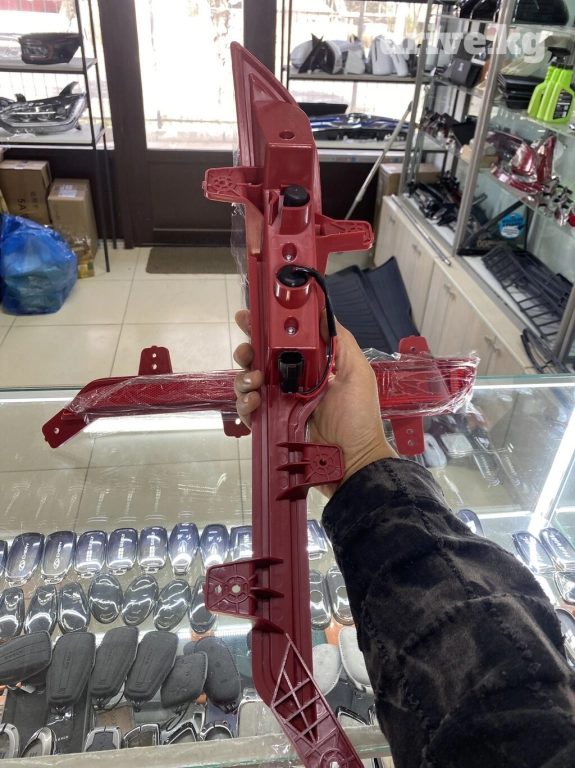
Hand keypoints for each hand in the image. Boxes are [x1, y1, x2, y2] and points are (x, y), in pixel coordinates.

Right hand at [233, 309, 395, 497]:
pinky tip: (255, 402)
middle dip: (248, 352)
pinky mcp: (271, 425)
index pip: (283, 342)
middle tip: (247, 353)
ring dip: (244, 377)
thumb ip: (340, 341)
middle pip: (259, 360)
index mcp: (311, 367)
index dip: (264, 330)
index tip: (250, 318)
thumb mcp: (356, 372)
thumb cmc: (358, 418)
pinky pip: (248, 410)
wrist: (353, 461)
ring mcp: (279, 405)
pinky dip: (245, 403)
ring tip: (255, 382)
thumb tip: (322, 311)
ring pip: (248, 383)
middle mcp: (292, 383)